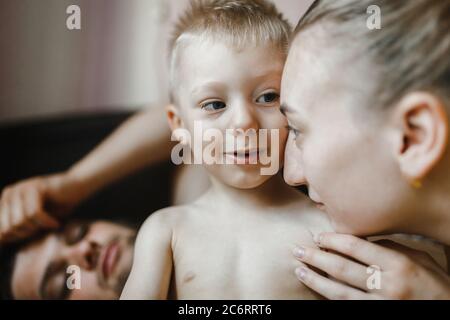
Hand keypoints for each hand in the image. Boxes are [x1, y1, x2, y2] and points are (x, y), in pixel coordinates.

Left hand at [0, 172, 84, 243]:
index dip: (17, 236)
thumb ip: (15, 228)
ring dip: (38, 227)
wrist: (77, 187)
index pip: (1, 229)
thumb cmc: (58, 205)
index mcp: (6, 200)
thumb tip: (1, 241)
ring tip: (50, 224)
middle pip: (9, 227)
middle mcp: (10, 193)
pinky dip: (46, 222)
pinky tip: (55, 223)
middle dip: (27, 233)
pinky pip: (34, 213)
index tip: (34, 233)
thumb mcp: (33, 221)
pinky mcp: (35, 187)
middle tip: (42, 228)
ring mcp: (21, 188)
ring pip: (21, 221)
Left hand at [293, 233, 449, 299]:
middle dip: (317, 258)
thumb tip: (357, 240)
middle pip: (343, 268)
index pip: (357, 247)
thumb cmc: (432, 281)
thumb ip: (387, 247)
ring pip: (340, 292)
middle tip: (298, 249)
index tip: (317, 236)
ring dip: (316, 280)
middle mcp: (388, 285)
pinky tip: (317, 290)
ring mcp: (382, 304)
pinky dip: (329, 299)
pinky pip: (347, 306)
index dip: (333, 240)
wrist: (447, 308)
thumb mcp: (416, 258)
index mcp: (398, 264)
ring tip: (299, 270)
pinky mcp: (376, 315)